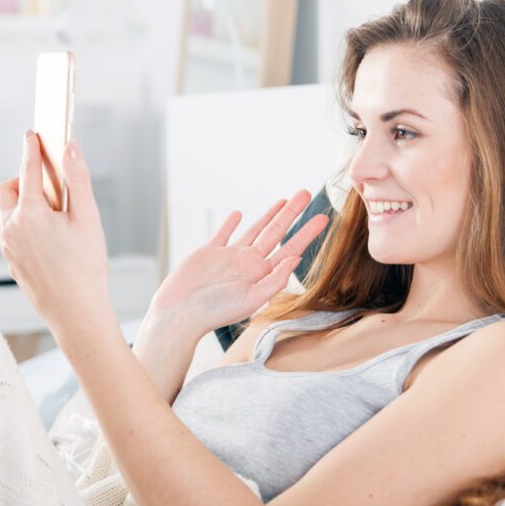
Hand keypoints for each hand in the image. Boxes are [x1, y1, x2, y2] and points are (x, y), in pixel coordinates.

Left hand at [0, 130, 110, 326]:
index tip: (32, 135)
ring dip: (17, 201)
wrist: (75, 311)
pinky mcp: (10, 260)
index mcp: (30, 213)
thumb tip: (71, 149)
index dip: (32, 149)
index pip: (28, 170)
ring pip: (1, 211)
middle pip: (4, 189)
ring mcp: (7, 246)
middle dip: (21, 179)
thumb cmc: (85, 267)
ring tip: (46, 210)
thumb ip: (78, 179)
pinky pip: (6, 230)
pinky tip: (43, 232)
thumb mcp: (88, 218)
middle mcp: (11, 227)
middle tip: (46, 185)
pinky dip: (18, 221)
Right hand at [150, 190, 329, 337]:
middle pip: (275, 233)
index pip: (290, 249)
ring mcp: (229, 257)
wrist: (180, 312)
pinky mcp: (209, 252)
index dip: (307, 233)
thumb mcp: (251, 299)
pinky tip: (238, 214)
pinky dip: (230, 223)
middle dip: (292, 214)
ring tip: (283, 201)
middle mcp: (248, 264)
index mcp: (261, 275)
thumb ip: (274, 280)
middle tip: (306, 193)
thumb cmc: (214, 312)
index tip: (324, 218)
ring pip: (254, 229)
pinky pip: (223, 234)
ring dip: (269, 215)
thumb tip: (297, 258)